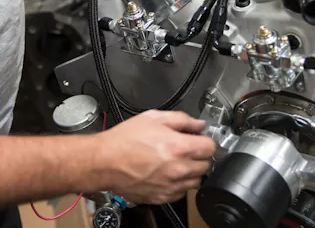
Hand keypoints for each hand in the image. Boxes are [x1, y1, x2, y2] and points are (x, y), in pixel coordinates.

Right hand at [93, 110, 215, 204]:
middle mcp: (178, 169)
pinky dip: (179, 185)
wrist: (103, 162)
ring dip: (191, 172)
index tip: (199, 139)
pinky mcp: (161, 197)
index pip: (210, 147)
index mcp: (178, 147)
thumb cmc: (124, 140)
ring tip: (176, 162)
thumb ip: (181, 120)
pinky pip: (181, 193)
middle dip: (199, 156)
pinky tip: (167, 174)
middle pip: (206, 165)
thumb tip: (198, 124)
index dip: (205, 140)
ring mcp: (170, 186)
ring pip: (196, 181)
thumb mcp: (153, 118)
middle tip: (187, 149)